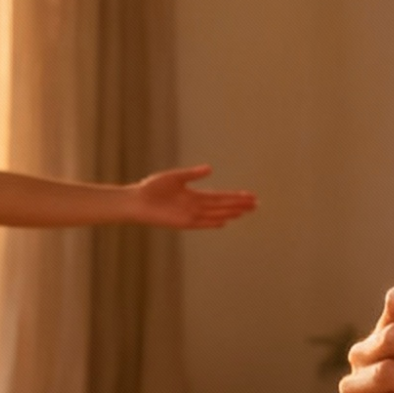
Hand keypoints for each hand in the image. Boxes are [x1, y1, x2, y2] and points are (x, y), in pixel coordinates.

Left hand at [128, 165, 257, 229]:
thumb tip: (210, 169)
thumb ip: (193, 174)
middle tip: (256, 204)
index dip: (235, 196)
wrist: (137, 201)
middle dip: (239, 205)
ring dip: (231, 212)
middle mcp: (195, 206)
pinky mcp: (182, 222)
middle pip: (222, 205)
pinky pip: (202, 223)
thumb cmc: (152, 188)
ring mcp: (190, 215)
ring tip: (246, 211)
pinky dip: (213, 222)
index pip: (220, 196)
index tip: (249, 196)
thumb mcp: (175, 177)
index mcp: (194, 195)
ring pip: (216, 214)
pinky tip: (225, 222)